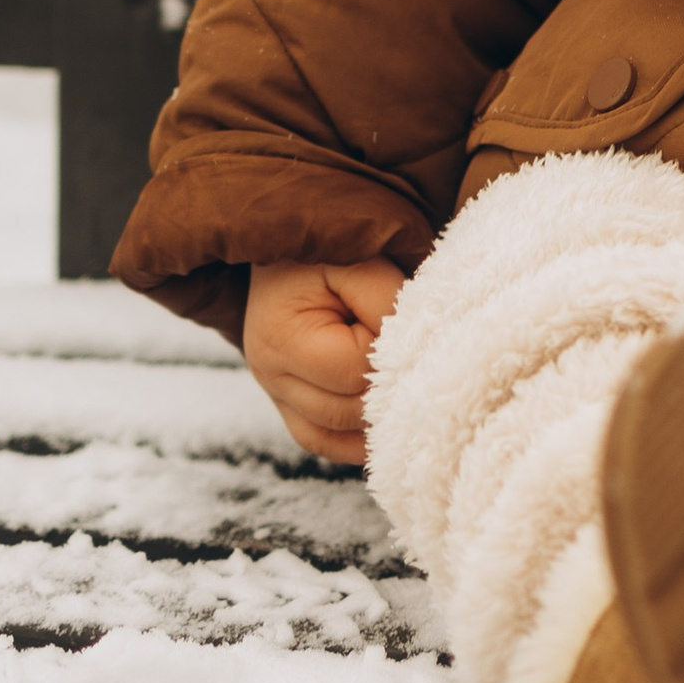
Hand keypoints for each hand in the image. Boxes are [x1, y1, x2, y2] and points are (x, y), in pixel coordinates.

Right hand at [243, 260, 406, 465]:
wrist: (289, 241)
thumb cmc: (329, 247)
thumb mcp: (362, 261)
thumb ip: (388, 302)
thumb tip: (413, 352)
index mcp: (281, 337)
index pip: (355, 370)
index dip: (390, 351)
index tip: (406, 321)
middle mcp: (269, 373)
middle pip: (346, 411)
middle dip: (386, 387)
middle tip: (414, 355)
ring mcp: (276, 393)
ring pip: (335, 436)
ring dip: (375, 419)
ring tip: (407, 389)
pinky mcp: (289, 403)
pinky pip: (325, 441)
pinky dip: (357, 440)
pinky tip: (386, 422)